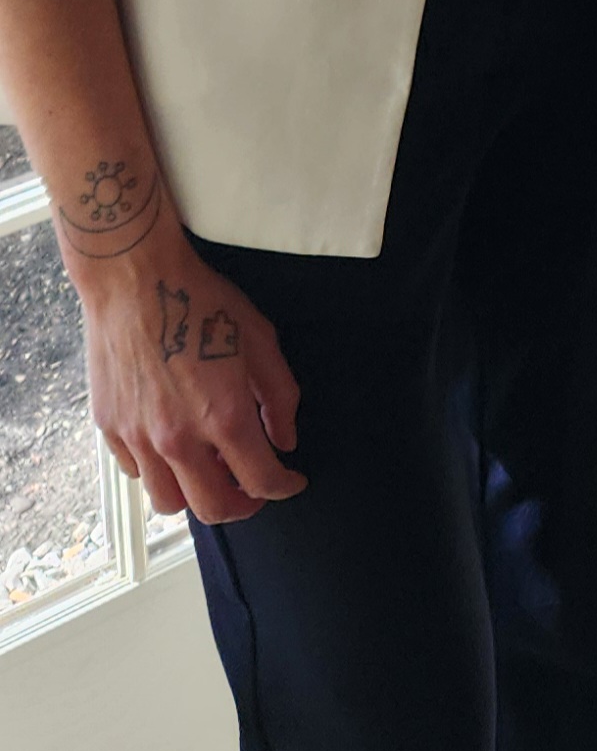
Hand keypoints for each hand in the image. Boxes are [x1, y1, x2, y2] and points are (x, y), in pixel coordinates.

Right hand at [68, 209, 304, 525]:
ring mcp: (138, 438)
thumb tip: (285, 439)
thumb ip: (279, 396)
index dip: (284, 487)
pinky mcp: (110, 430)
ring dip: (197, 495)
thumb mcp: (260, 339)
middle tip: (254, 488)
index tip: (292, 482)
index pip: (260, 479)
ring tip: (214, 468)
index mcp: (223, 416)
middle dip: (242, 505)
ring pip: (169, 502)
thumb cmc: (201, 303)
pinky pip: (138, 474)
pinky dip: (162, 472)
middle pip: (212, 508)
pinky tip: (178, 446)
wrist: (135, 282)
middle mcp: (177, 438)